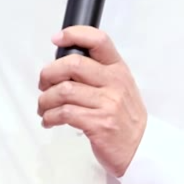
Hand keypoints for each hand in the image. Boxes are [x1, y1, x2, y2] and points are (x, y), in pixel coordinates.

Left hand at [38, 25, 147, 177]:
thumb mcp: (119, 87)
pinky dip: (50, 116)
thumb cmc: (124, 118)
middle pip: (72, 65)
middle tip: (43, 84)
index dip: (75, 34)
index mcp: (118, 69)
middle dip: (49, 74)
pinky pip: (64, 113)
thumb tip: (63, 65)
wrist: (140, 148)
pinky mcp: (99, 123)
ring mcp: (108, 103)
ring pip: (64, 90)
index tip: (58, 39)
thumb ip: (97, 73)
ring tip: (44, 107)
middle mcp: (114, 83)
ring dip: (45, 100)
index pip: (99, 41)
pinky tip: (49, 120)